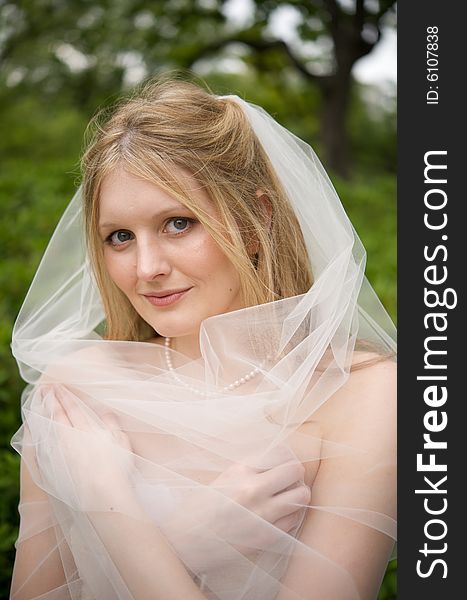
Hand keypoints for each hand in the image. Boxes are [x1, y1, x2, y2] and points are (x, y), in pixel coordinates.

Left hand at [39, 384, 134, 508]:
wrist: (100, 495)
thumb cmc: (116, 469)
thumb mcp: (121, 442)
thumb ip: (112, 425)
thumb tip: (106, 412)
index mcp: (87, 429)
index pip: (72, 407)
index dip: (64, 395)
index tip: (56, 386)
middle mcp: (69, 437)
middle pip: (57, 414)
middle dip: (50, 400)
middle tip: (44, 388)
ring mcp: (58, 453)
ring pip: (47, 428)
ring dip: (42, 414)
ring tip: (37, 405)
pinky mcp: (52, 467)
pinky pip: (42, 445)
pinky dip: (38, 435)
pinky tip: (37, 431)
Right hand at [208, 444, 310, 552]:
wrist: (184, 541)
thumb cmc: (201, 508)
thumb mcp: (224, 478)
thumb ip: (250, 470)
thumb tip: (279, 463)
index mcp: (239, 470)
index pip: (279, 452)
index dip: (285, 457)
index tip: (283, 463)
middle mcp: (252, 489)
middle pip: (295, 470)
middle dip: (294, 473)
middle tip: (288, 480)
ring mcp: (262, 514)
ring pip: (301, 495)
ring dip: (297, 494)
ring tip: (287, 498)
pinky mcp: (266, 536)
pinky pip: (294, 519)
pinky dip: (291, 515)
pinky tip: (280, 515)